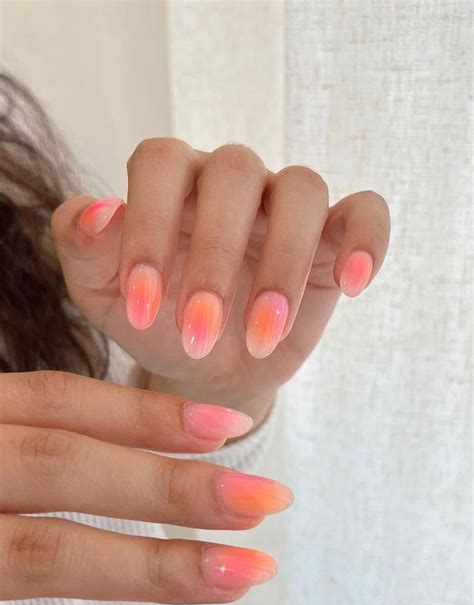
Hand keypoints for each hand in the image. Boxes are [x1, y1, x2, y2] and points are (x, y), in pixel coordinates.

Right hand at [0, 370, 292, 604]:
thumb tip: (151, 449)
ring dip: (156, 565)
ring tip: (241, 574)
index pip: (60, 401)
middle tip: (265, 500)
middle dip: (172, 485)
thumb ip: (33, 441)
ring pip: (50, 552)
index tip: (231, 426)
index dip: (147, 414)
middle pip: (67, 466)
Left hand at [51, 139, 389, 423]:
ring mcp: (285, 204)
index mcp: (169, 180)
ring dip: (283, 266)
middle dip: (216, 259)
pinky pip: (366, 212)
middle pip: (234, 174)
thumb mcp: (102, 294)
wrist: (204, 366)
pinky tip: (351, 284)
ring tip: (261, 337)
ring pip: (302, 188)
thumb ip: (83, 247)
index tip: (142, 308)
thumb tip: (98, 211)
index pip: (159, 161)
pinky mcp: (333, 236)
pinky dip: (366, 240)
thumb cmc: (154, 321)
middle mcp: (229, 180)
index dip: (148, 227)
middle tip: (199, 335)